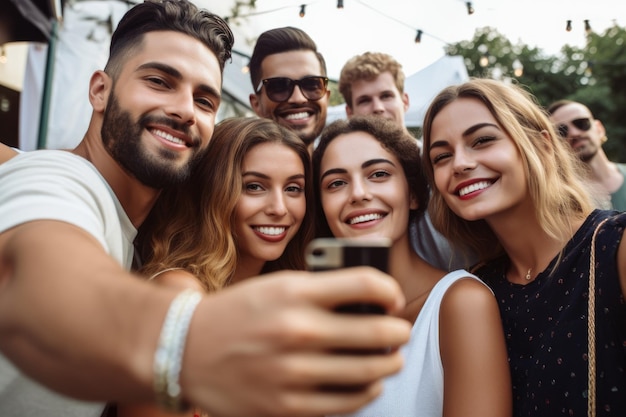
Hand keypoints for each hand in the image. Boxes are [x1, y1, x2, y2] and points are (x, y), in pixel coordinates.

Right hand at [180, 267, 409, 416]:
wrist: (185, 350)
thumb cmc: (236, 314)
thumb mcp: (275, 286)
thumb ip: (321, 290)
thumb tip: (371, 302)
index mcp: (294, 293)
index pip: (366, 285)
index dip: (390, 290)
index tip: (392, 299)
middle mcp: (297, 331)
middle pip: (377, 332)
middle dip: (398, 331)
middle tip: (400, 331)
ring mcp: (293, 373)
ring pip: (369, 371)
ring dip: (390, 363)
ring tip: (391, 358)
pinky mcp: (287, 406)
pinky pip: (346, 402)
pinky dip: (368, 391)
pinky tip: (370, 382)